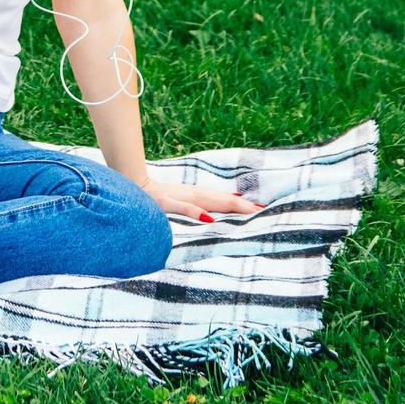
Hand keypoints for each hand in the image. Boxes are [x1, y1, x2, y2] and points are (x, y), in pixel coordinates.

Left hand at [137, 174, 265, 222]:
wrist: (136, 184)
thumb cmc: (151, 199)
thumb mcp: (166, 206)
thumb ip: (187, 211)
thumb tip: (210, 219)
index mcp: (198, 198)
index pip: (227, 204)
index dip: (244, 210)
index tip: (262, 215)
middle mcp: (199, 193)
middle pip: (228, 200)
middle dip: (247, 207)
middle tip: (267, 213)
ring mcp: (195, 192)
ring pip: (222, 197)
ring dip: (239, 203)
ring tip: (256, 208)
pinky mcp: (190, 193)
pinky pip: (214, 197)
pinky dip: (226, 199)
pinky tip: (231, 199)